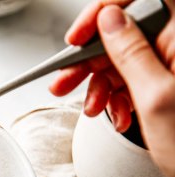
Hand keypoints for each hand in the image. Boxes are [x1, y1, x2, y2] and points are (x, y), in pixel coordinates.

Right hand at [50, 0, 174, 176]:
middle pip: (124, 31)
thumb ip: (130, 53)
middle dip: (91, 58)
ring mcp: (173, 64)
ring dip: (99, 84)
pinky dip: (116, 96)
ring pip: (123, 59)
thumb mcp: (155, 97)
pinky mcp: (168, 83)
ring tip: (90, 107)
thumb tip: (109, 20)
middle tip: (65, 79)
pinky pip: (132, 79)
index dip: (104, 10)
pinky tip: (115, 113)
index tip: (80, 34)